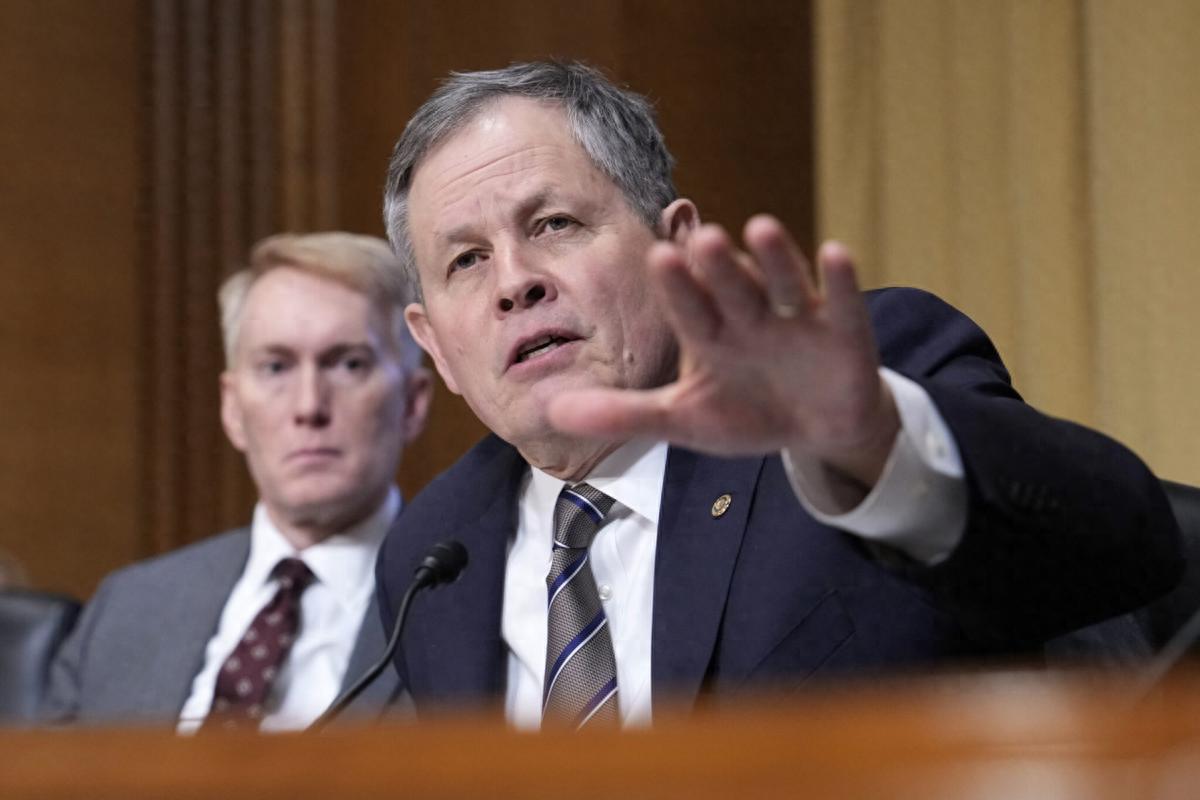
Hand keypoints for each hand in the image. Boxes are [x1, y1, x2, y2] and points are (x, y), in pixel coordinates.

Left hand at [546, 214, 899, 488]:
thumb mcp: (683, 419)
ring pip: (784, 283)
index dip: (678, 287)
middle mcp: (751, 316)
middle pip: (732, 288)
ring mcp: (799, 320)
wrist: (815, 428)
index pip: (689, 308)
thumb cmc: (746, 412)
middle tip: (700, 239)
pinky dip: (841, 282)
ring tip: (760, 229)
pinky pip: (843, 303)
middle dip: (718, 267)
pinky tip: (835, 253)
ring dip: (774, 258)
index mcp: (710, 333)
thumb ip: (624, 413)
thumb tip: (552, 413)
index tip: (658, 256)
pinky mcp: (845, 332)